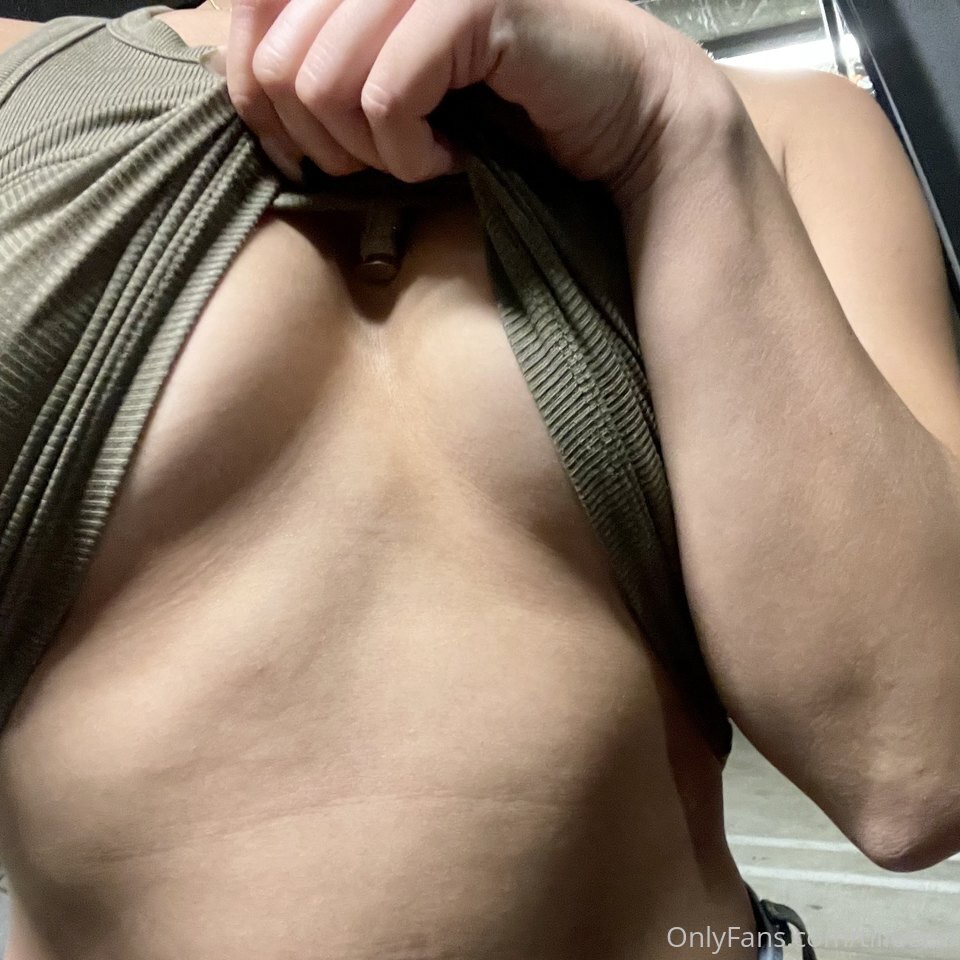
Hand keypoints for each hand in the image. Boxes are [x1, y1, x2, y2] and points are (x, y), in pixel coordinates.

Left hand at [226, 0, 729, 199]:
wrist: (614, 111)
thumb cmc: (501, 106)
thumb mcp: (392, 85)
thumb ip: (320, 65)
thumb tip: (249, 88)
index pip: (246, 17)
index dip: (255, 97)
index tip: (311, 146)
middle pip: (276, 64)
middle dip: (322, 142)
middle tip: (382, 160)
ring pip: (322, 83)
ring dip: (372, 153)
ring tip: (422, 157)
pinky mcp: (467, 3)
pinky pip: (387, 99)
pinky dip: (413, 155)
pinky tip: (452, 157)